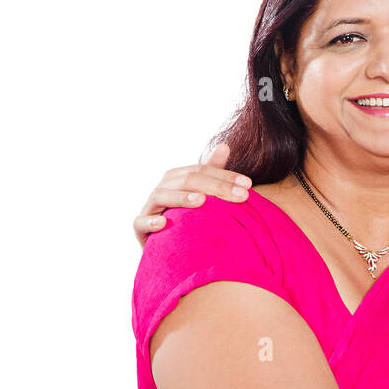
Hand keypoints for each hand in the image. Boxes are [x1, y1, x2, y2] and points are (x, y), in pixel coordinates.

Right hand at [133, 143, 251, 246]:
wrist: (166, 243)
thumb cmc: (188, 214)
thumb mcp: (202, 192)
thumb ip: (213, 170)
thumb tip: (224, 145)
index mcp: (178, 177)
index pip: (203, 171)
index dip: (226, 176)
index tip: (248, 185)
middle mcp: (163, 187)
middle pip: (187, 180)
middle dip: (216, 187)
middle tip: (241, 196)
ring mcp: (150, 206)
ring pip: (162, 196)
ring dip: (181, 198)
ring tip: (201, 201)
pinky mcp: (139, 227)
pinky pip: (140, 222)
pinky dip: (150, 221)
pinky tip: (164, 222)